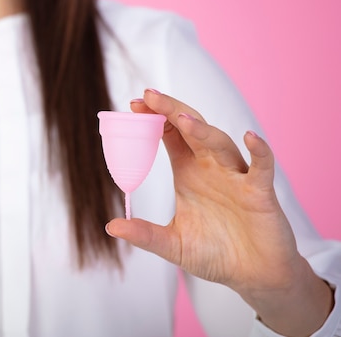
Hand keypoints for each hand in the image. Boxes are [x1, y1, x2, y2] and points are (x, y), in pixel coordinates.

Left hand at [106, 88, 332, 335]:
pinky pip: (261, 167)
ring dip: (202, 130)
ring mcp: (236, 177)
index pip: (169, 136)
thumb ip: (144, 234)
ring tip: (182, 118)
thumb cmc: (215, 253)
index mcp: (189, 171)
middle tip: (149, 96)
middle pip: (192, 129)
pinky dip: (259, 152)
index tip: (134, 104)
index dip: (154, 119)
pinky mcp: (260, 193)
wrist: (253, 276)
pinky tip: (250, 138)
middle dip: (171, 111)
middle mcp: (211, 167)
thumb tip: (111, 226)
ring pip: (220, 143)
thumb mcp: (172, 244)